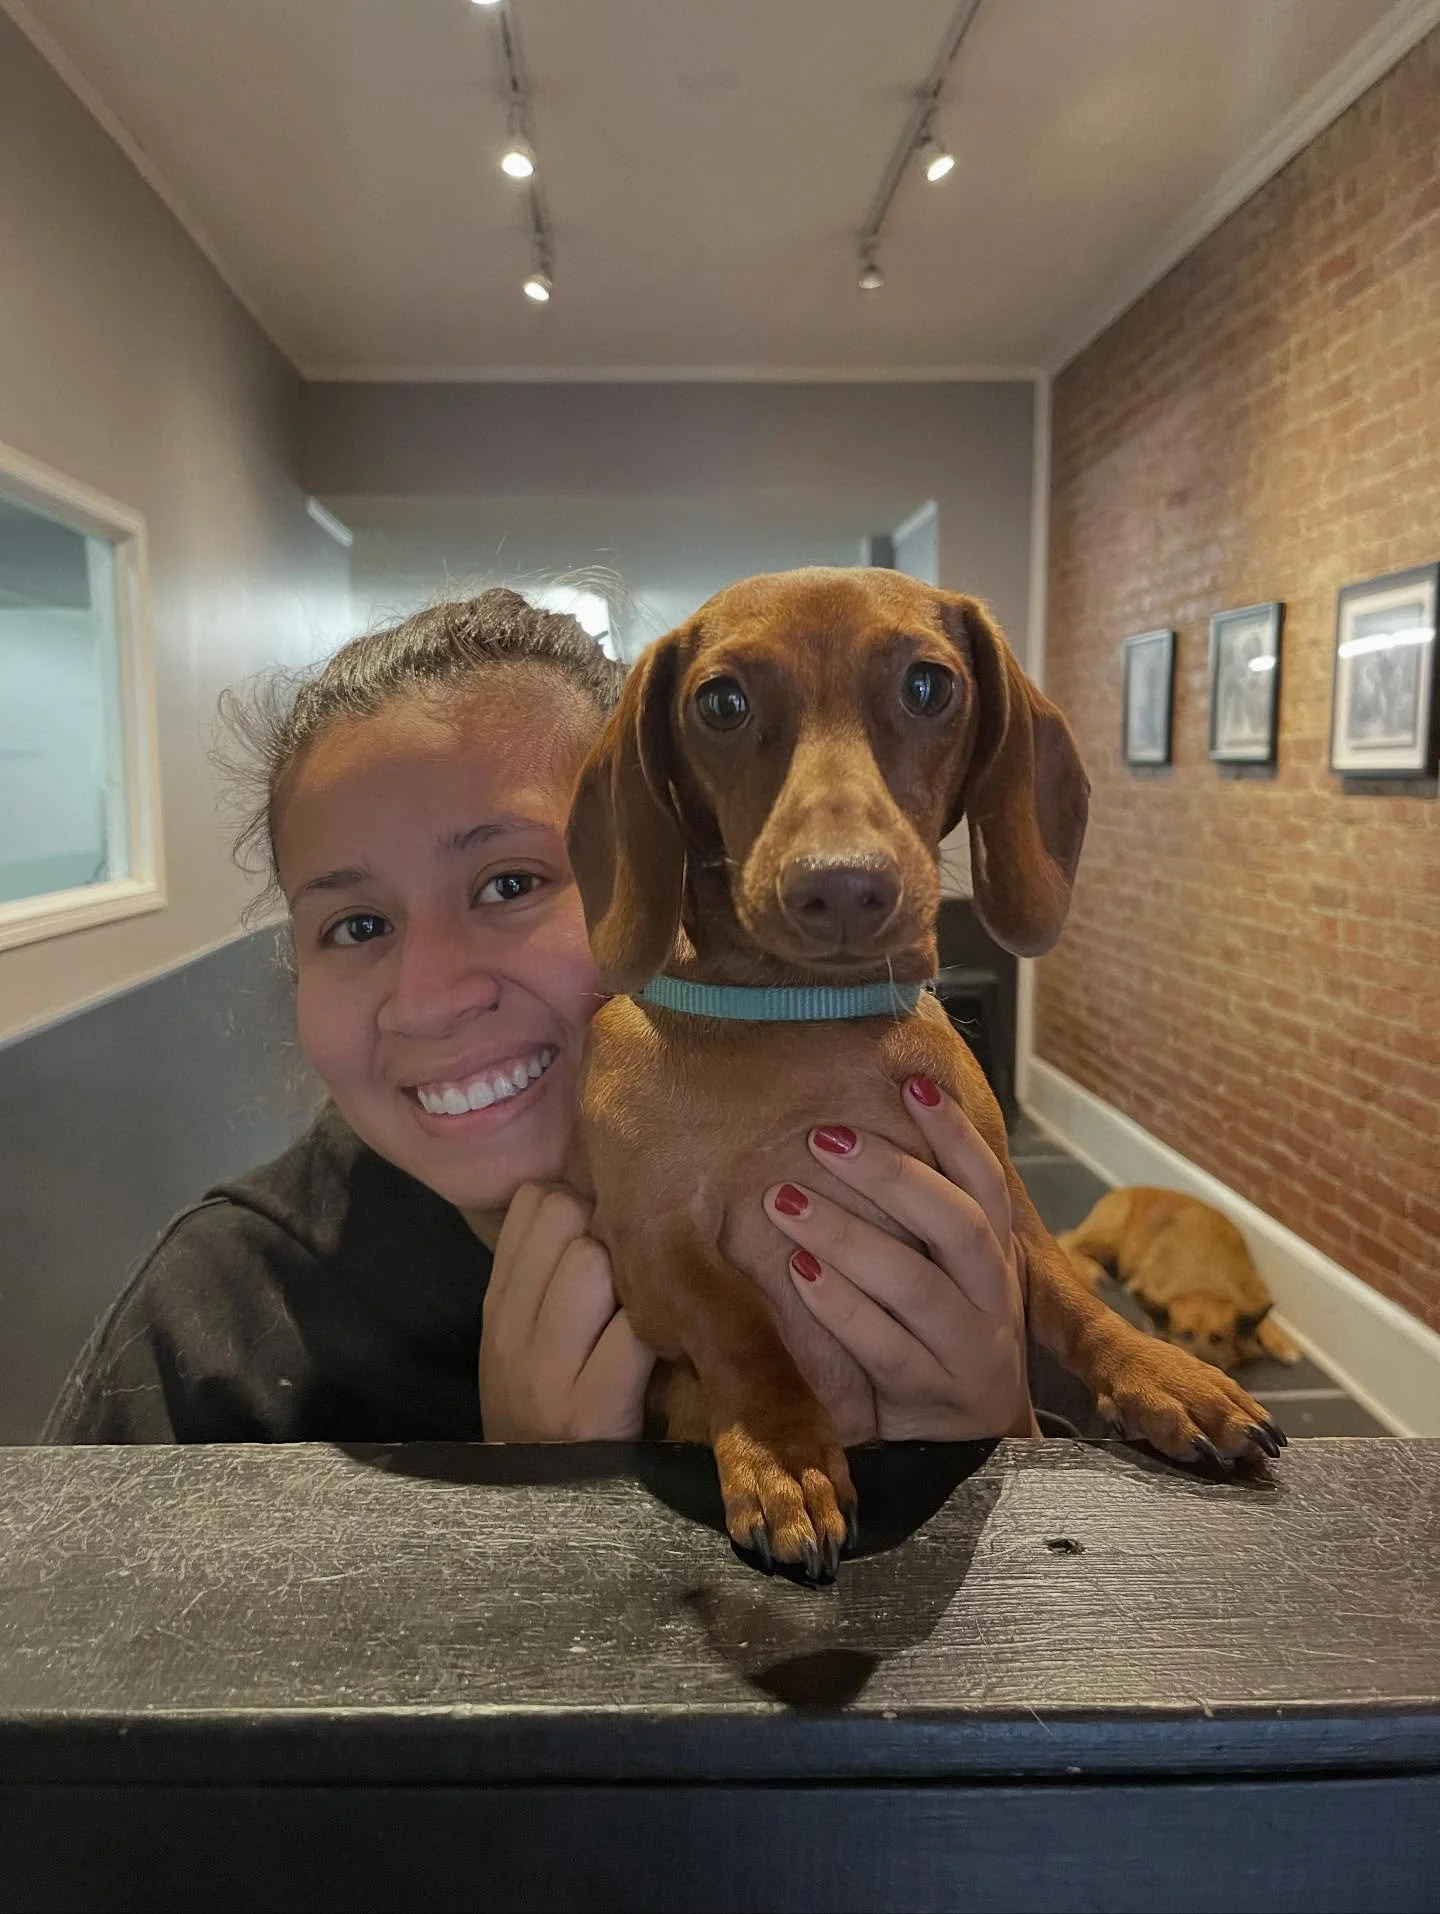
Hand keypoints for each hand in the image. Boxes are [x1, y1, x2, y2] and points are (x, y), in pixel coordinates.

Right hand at [480, 1184, 654, 1440]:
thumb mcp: (525, 1339)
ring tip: (646, 1307)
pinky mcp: (593, 1410)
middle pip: (566, 1218)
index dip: (580, 1202)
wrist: (544, 1509)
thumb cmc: (550, 1410)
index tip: (603, 1231)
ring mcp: (548, 1373)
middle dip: (610, 1233)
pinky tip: (666, 1348)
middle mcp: (511, 1332)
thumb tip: (602, 1192)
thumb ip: (548, 1272)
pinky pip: (635, 1330)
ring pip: (594, 1262)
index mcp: (496, 1305)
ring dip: (634, 1275)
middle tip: (633, 1271)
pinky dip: (659, 1330)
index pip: (532, 1202)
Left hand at [763, 1076, 1035, 1440]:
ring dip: (847, 1237)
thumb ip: (916, 1216)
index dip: (954, 1133)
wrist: (953, 1448)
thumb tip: (860, 1119)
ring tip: (784, 1199)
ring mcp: (969, 1354)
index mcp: (998, 1259)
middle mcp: (995, 1301)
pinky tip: (797, 1273)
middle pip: (956, 1225)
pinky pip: (883, 1348)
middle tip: (822, 1137)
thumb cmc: (929, 1337)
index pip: (985, 1184)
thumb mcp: (939, 1276)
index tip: (912, 1084)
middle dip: (890, 1175)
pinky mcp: (931, 1400)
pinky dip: (839, 1307)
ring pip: (915, 1286)